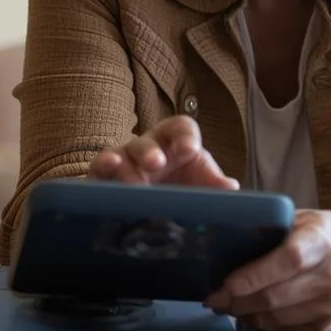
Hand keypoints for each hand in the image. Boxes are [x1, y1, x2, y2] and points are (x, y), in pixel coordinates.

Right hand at [88, 115, 240, 189]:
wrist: (147, 202)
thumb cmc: (178, 185)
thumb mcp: (198, 182)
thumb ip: (213, 184)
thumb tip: (231, 187)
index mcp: (174, 142)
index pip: (181, 128)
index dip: (185, 136)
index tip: (190, 149)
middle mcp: (147, 147)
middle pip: (147, 141)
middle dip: (151, 151)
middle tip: (157, 164)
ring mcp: (123, 160)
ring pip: (121, 156)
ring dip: (127, 168)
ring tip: (134, 183)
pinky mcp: (103, 177)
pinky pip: (99, 169)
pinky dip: (101, 170)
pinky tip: (105, 173)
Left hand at [205, 210, 330, 330]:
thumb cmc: (327, 233)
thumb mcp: (303, 218)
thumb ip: (271, 228)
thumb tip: (226, 241)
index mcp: (322, 240)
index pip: (288, 262)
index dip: (254, 276)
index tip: (225, 284)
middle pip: (275, 297)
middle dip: (237, 301)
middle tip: (215, 298)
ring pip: (276, 319)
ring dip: (246, 314)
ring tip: (231, 303)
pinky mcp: (328, 324)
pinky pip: (285, 329)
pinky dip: (264, 322)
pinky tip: (255, 310)